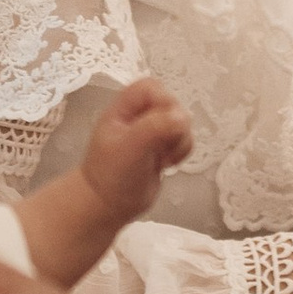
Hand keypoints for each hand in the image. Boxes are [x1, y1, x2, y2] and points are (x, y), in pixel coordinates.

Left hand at [82, 78, 194, 223]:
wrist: (108, 207)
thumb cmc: (112, 175)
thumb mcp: (130, 148)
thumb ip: (154, 127)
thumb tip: (183, 116)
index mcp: (123, 108)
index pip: (151, 87)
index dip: (164, 99)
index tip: (167, 122)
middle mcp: (139, 116)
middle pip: (171, 103)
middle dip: (175, 125)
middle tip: (163, 146)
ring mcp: (152, 132)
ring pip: (181, 123)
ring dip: (179, 140)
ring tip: (163, 159)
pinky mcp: (163, 148)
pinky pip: (184, 140)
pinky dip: (182, 151)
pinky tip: (167, 165)